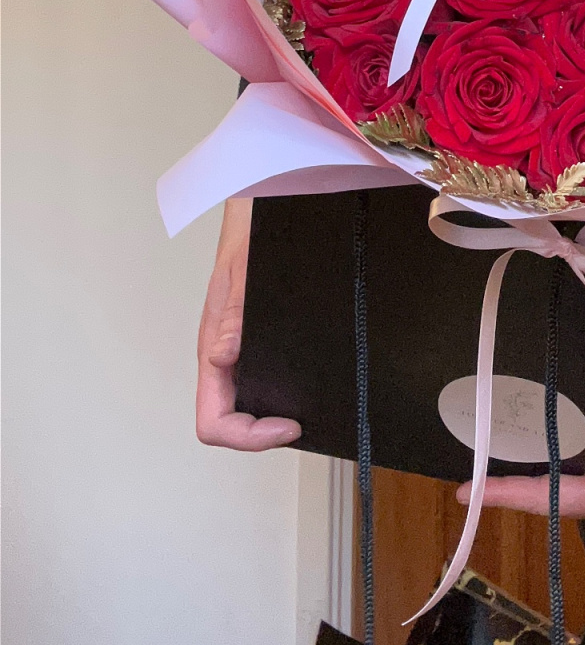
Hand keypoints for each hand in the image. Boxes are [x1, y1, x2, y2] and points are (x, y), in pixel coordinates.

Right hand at [196, 199, 300, 450]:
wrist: (262, 209)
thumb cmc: (249, 236)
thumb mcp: (245, 272)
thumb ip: (235, 314)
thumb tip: (223, 357)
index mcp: (213, 347)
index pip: (213, 419)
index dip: (247, 436)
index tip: (287, 425)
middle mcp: (225, 356)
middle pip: (230, 420)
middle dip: (263, 433)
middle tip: (302, 422)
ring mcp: (241, 350)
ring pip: (247, 403)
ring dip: (272, 415)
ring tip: (310, 407)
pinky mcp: (259, 340)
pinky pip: (264, 379)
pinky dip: (283, 391)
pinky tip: (310, 381)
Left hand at [460, 370, 584, 521]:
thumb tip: (559, 408)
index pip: (548, 497)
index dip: (506, 493)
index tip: (468, 490)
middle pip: (553, 502)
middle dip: (513, 489)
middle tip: (472, 475)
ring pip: (568, 493)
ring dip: (535, 479)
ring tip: (496, 461)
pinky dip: (560, 467)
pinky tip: (542, 446)